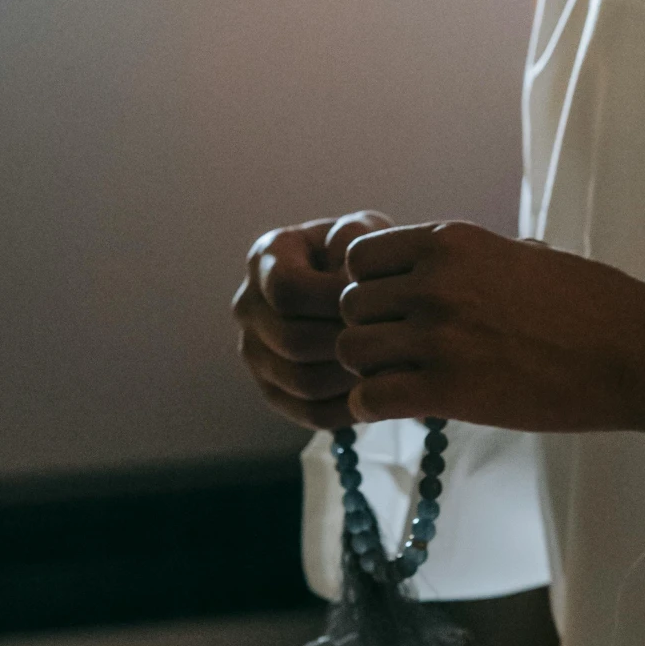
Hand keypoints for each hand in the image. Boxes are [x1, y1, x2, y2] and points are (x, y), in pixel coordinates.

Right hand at [232, 209, 393, 429]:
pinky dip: (350, 407)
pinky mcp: (274, 392)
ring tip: (393, 367)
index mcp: (265, 258)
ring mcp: (255, 353)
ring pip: (303, 382)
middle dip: (349, 341)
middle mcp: (248, 306)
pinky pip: (310, 413)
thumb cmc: (367, 256)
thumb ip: (358, 238)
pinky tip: (384, 390)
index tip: (379, 299)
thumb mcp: (367, 232)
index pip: (286, 289)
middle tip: (395, 343)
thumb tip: (350, 279)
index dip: (333, 298)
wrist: (364, 291)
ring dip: (352, 376)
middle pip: (292, 340)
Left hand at [336, 222, 644, 435]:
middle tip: (398, 352)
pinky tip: (403, 407)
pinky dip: (374, 407)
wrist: (633, 352)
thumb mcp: (521, 255)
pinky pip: (369, 397)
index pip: (359, 258)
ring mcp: (438, 335)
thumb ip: (469, 261)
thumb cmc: (590, 304)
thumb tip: (440, 269)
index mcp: (451, 241)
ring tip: (402, 380)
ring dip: (370, 369)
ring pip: (352, 350)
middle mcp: (435, 282)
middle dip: (368, 330)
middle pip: (349, 306)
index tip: (395, 309)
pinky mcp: (447, 390)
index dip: (368, 287)